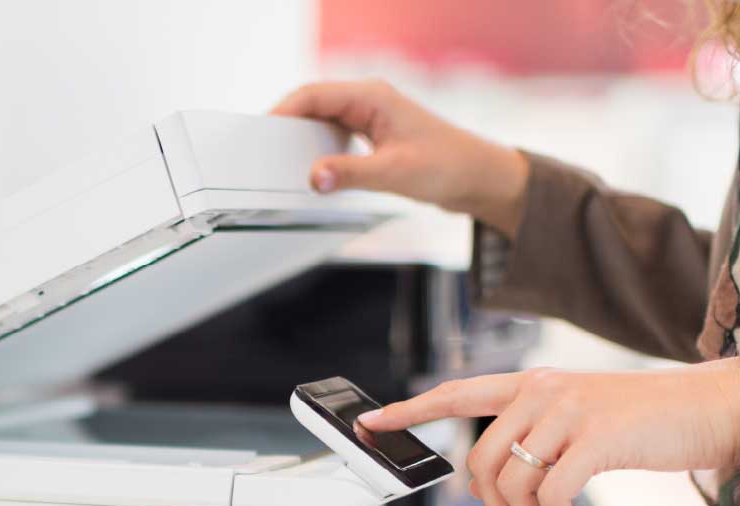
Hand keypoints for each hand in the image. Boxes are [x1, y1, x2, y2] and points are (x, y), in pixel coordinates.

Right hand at [270, 79, 529, 235]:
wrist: (477, 178)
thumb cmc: (447, 165)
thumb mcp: (393, 172)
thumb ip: (349, 174)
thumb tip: (313, 177)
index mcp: (371, 96)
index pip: (313, 94)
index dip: (283, 111)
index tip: (262, 132)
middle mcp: (369, 101)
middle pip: (314, 105)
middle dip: (288, 125)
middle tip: (265, 151)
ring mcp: (371, 118)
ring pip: (324, 122)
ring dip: (304, 140)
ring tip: (283, 162)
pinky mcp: (375, 138)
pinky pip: (337, 138)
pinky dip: (321, 153)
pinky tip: (315, 171)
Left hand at [356, 360, 739, 505]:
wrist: (710, 409)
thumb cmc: (644, 421)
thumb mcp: (580, 415)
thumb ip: (538, 434)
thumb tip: (503, 483)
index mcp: (531, 384)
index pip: (456, 393)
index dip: (409, 411)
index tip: (369, 424)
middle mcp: (541, 390)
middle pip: (479, 463)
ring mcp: (567, 410)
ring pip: (512, 484)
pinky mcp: (595, 437)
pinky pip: (548, 496)